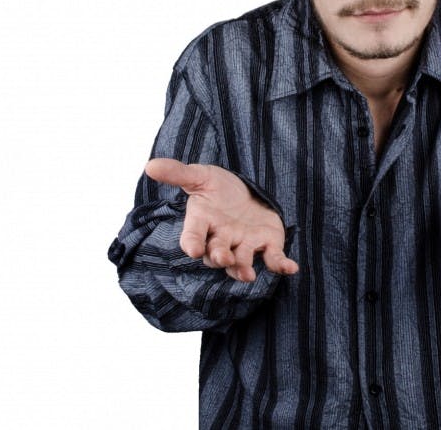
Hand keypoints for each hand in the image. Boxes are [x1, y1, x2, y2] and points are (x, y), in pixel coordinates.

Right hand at [145, 158, 298, 281]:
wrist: (247, 191)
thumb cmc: (218, 187)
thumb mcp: (200, 176)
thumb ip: (178, 173)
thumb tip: (150, 166)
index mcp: (202, 222)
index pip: (192, 236)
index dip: (191, 243)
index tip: (192, 250)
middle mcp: (221, 238)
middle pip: (216, 253)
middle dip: (218, 256)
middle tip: (221, 257)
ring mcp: (244, 244)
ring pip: (241, 260)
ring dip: (242, 267)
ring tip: (247, 274)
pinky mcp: (267, 244)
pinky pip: (273, 258)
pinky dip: (280, 264)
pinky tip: (290, 268)